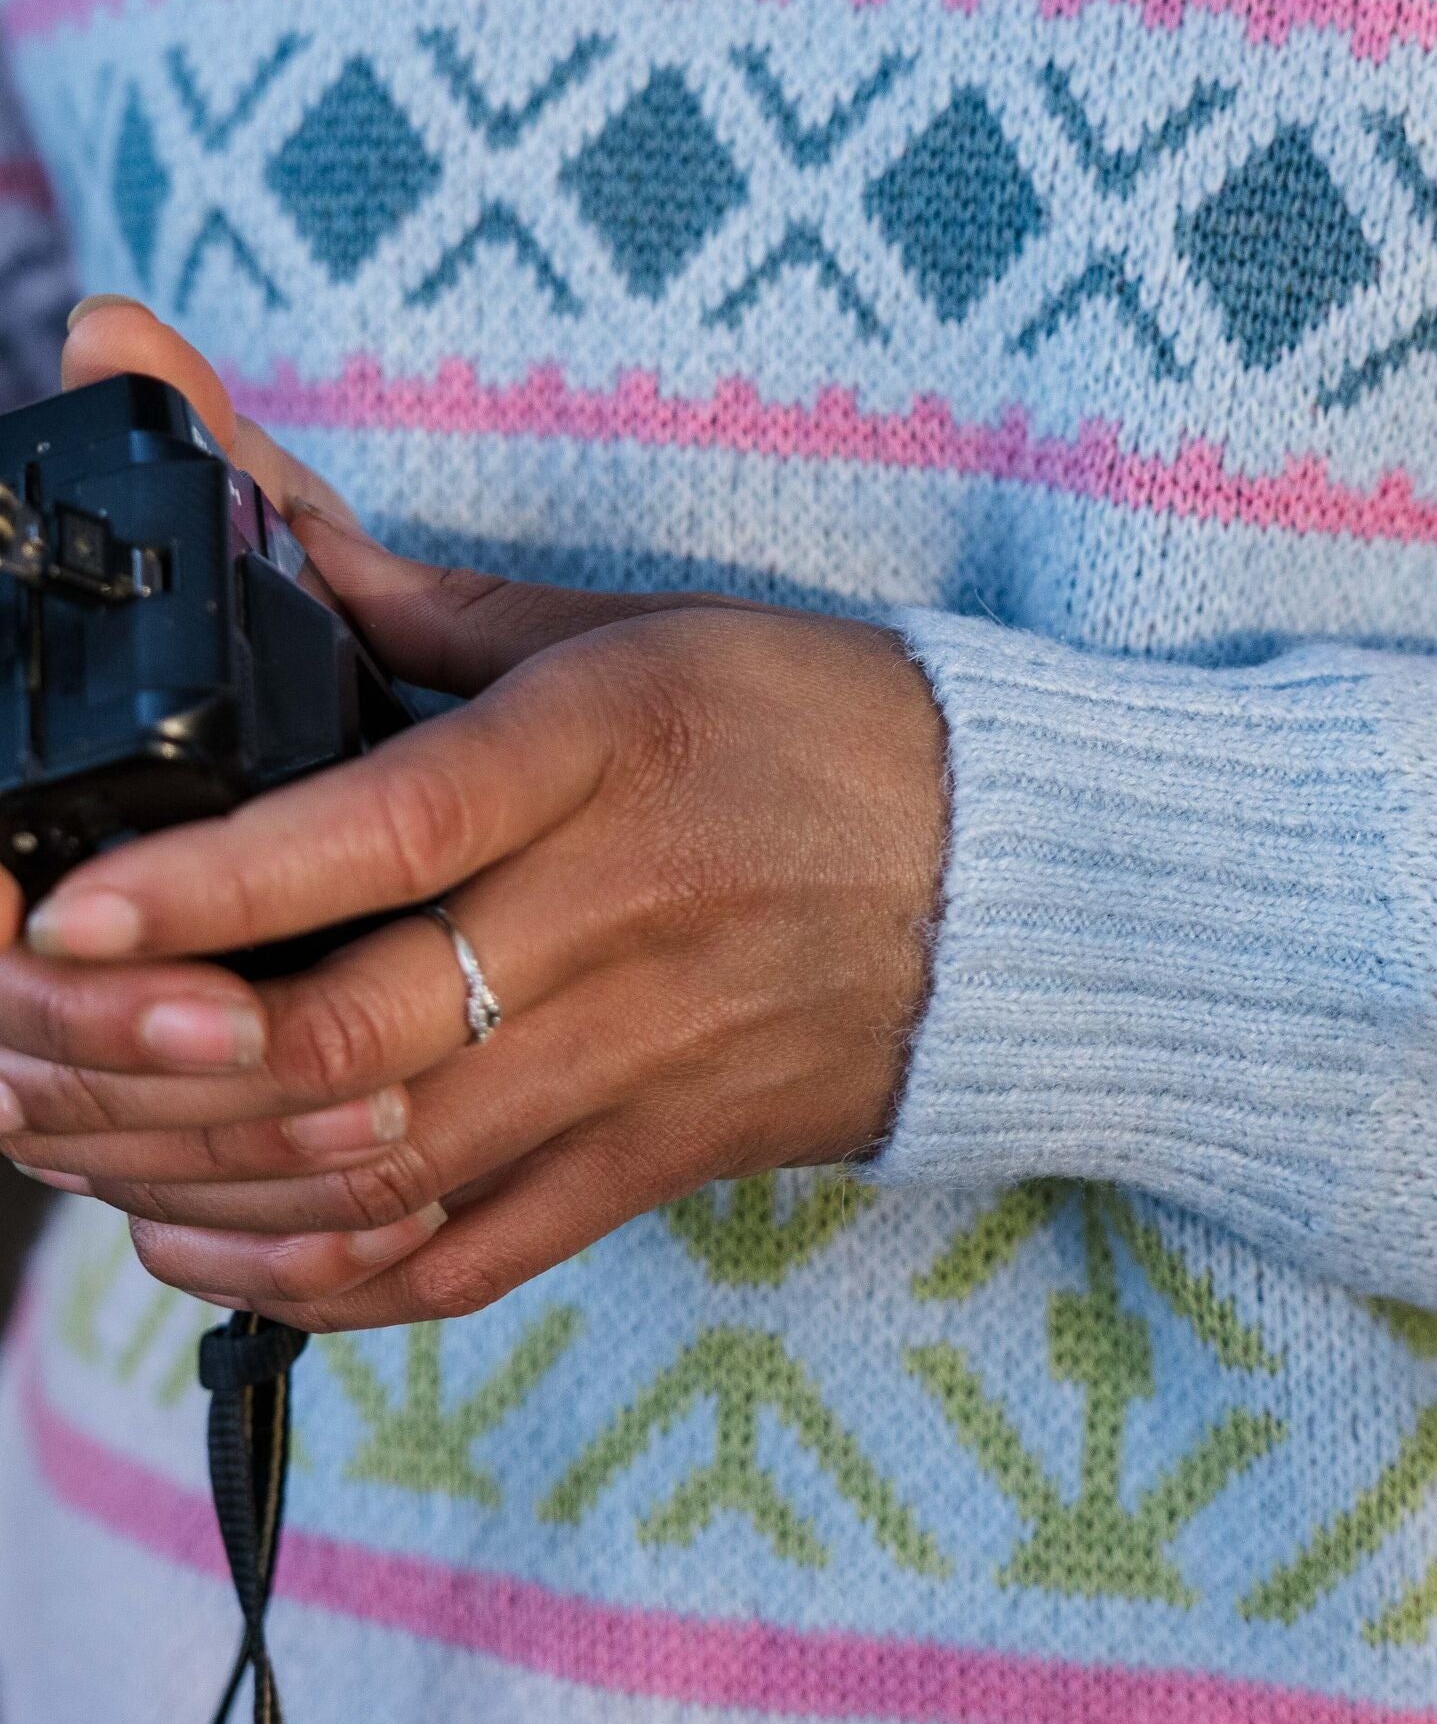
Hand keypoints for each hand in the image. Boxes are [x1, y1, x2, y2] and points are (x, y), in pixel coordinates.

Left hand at [0, 301, 947, 1328]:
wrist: (1023, 876)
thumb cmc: (811, 721)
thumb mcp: (623, 628)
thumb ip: (399, 590)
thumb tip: (220, 474)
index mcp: (610, 751)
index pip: (393, 827)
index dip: (213, 883)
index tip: (59, 908)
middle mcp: (625, 917)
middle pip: (352, 1039)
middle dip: (143, 1058)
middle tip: (12, 1034)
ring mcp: (648, 1060)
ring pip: (381, 1168)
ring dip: (191, 1168)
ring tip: (60, 1128)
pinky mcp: (665, 1158)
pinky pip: (470, 1256)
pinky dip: (317, 1275)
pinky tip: (209, 1236)